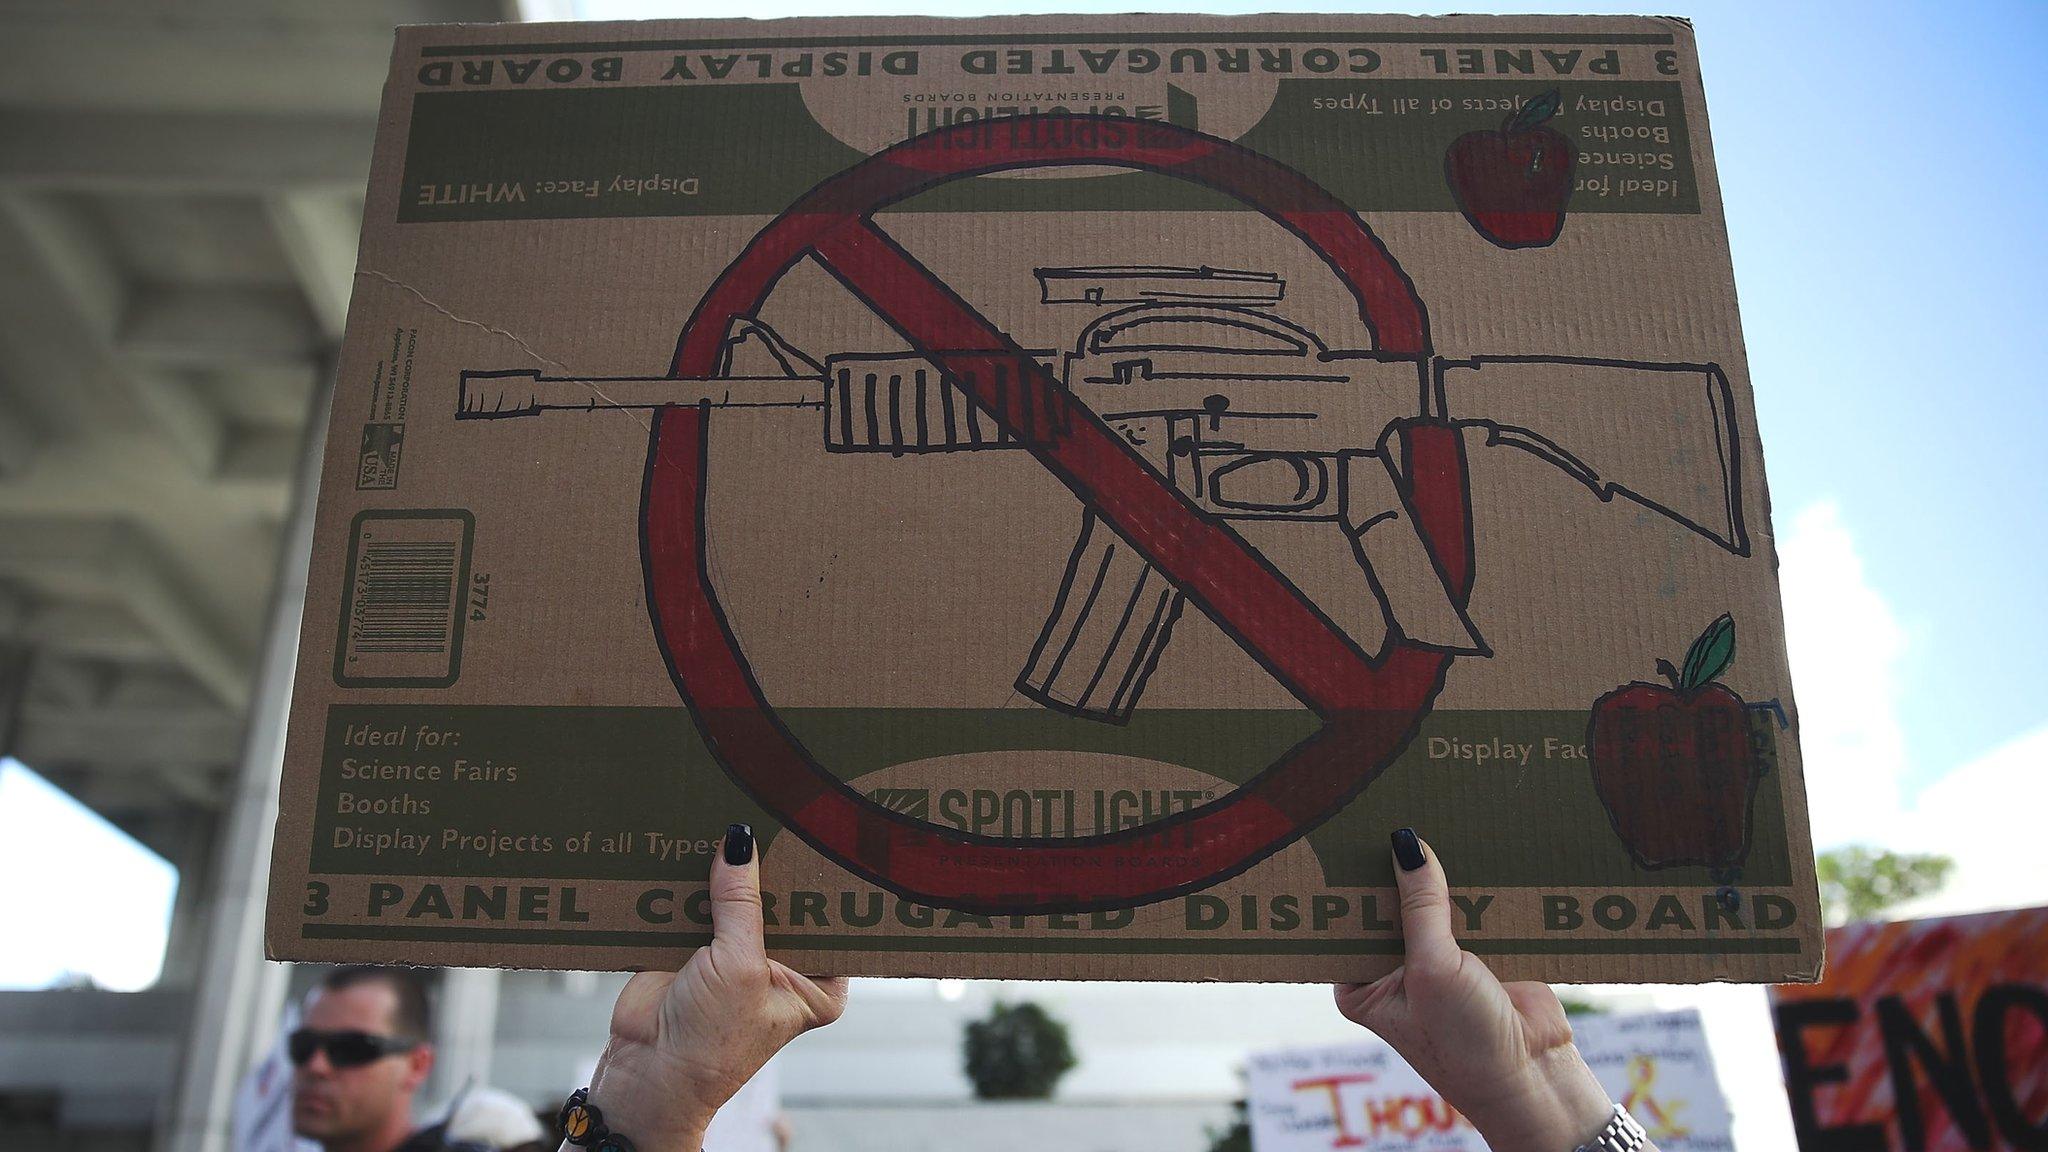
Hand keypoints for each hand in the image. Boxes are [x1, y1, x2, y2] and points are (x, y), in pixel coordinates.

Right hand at [579, 824, 847, 1151]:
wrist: (646, 1074)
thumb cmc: (711, 1042)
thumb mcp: (740, 966)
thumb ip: (741, 903)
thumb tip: (740, 842)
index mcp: (817, 981)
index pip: (830, 918)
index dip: (822, 879)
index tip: (823, 829)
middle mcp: (782, 965)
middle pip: (781, 901)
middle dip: (771, 866)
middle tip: (774, 809)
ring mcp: (737, 955)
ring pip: (737, 898)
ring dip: (727, 869)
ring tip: (728, 815)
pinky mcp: (693, 947)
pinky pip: (696, 903)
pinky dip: (688, 881)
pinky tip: (689, 842)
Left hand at [1335, 830, 1626, 1151]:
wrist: (1535, 1076)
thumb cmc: (1467, 1044)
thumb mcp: (1433, 970)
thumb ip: (1421, 907)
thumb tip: (1407, 844)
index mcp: (1361, 983)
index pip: (1347, 921)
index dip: (1349, 882)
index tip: (1345, 833)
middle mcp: (1394, 969)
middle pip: (1390, 905)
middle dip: (1397, 870)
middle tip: (1390, 812)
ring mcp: (1438, 959)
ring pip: (1434, 902)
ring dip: (1441, 874)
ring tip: (1436, 817)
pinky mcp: (1482, 951)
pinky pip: (1475, 908)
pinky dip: (1480, 886)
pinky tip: (1478, 846)